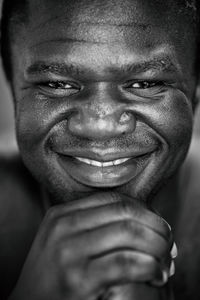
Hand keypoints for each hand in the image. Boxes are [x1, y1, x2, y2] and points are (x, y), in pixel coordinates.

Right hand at [9, 192, 173, 299]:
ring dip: (157, 246)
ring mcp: (69, 252)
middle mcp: (64, 227)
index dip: (144, 210)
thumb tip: (140, 220)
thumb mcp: (63, 240)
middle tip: (168, 242)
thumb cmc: (52, 275)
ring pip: (129, 233)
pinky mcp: (78, 279)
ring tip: (166, 260)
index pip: (114, 199)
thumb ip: (93, 225)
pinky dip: (150, 266)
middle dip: (155, 225)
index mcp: (62, 214)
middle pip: (125, 212)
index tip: (158, 225)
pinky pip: (126, 263)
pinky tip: (157, 274)